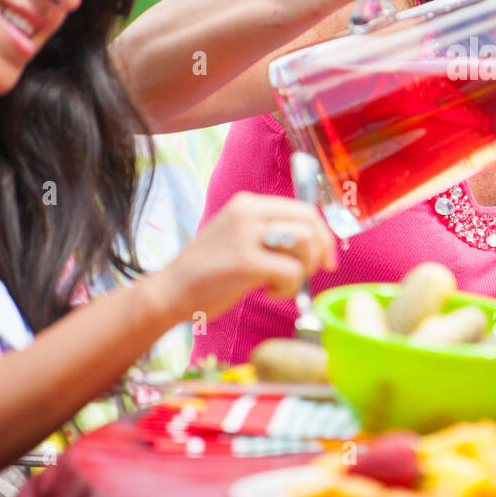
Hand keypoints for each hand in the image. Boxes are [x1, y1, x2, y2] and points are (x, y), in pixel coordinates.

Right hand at [163, 192, 336, 320]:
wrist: (169, 292)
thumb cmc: (209, 272)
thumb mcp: (239, 238)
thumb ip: (272, 234)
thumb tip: (318, 245)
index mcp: (248, 203)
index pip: (304, 210)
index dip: (323, 235)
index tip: (326, 259)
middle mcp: (248, 212)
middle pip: (310, 223)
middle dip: (319, 252)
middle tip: (308, 275)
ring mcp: (245, 235)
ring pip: (305, 244)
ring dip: (303, 270)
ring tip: (280, 283)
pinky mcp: (245, 262)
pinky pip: (292, 272)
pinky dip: (289, 288)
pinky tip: (268, 292)